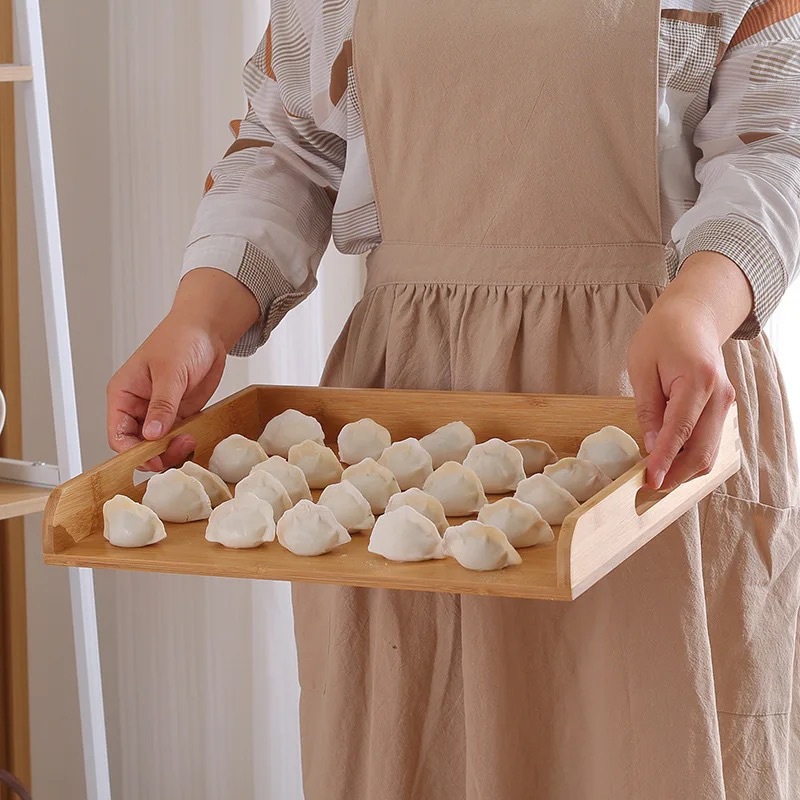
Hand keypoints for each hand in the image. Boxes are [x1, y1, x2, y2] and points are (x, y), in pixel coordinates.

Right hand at [106, 316, 226, 471]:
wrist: (207, 331)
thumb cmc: (181, 339)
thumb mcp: (170, 372)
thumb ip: (162, 405)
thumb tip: (151, 434)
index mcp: (124, 394)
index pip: (118, 434)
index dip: (132, 451)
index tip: (152, 457)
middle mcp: (138, 406)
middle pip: (137, 445)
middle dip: (155, 454)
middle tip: (177, 450)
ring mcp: (159, 412)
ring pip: (158, 446)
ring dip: (172, 451)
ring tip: (189, 441)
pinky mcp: (179, 414)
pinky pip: (176, 438)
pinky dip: (184, 444)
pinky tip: (194, 439)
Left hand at [627, 251, 751, 490]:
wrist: (694, 315)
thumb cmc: (662, 334)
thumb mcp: (642, 366)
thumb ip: (648, 409)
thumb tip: (653, 446)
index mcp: (698, 380)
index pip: (680, 431)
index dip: (664, 461)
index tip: (649, 481)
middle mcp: (720, 396)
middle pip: (703, 450)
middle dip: (676, 475)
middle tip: (647, 488)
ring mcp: (726, 404)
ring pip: (710, 452)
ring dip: (684, 471)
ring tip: (654, 479)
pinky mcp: (723, 410)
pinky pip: (709, 442)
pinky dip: (690, 458)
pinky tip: (668, 463)